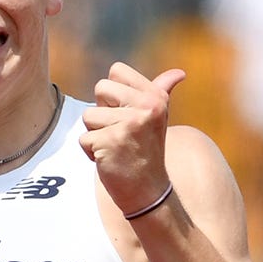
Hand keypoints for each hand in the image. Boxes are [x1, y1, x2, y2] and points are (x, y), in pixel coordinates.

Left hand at [80, 61, 185, 219]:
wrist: (148, 190)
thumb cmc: (147, 151)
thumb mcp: (158, 117)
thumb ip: (163, 91)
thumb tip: (179, 73)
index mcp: (155, 96)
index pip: (116, 71)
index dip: (113, 93)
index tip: (125, 113)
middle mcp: (146, 106)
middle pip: (100, 88)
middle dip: (102, 111)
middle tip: (119, 131)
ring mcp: (129, 123)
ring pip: (88, 115)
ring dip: (95, 134)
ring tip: (115, 146)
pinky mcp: (111, 141)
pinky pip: (84, 138)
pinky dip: (91, 153)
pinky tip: (110, 159)